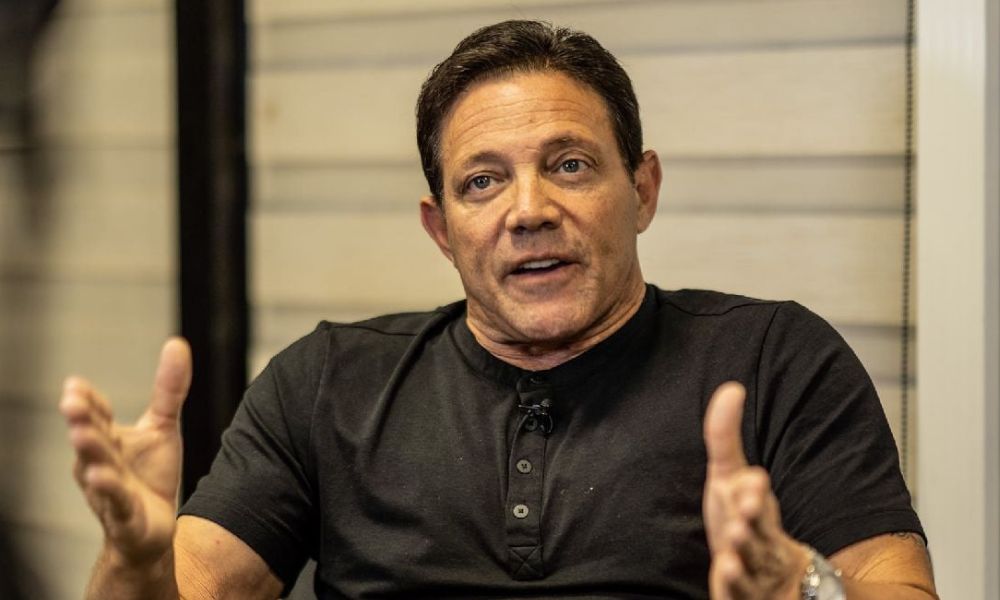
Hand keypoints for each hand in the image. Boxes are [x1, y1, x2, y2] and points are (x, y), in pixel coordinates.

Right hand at [60, 338, 191, 565]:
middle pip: (91, 438)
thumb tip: (177, 343)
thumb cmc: (150, 475)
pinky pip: (116, 502)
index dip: (87, 401)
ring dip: (90, 452)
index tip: (75, 384)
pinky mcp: (125, 516)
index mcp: (108, 440)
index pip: (96, 414)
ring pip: (99, 469)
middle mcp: (101, 462)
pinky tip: (102, 478)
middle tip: (71, 401)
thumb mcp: (163, 427)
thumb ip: (168, 389)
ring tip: (82, 434)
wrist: (154, 528)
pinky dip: (110, 490)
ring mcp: (110, 490)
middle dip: (81, 420)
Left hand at [702, 382, 809, 599]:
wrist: (774, 583)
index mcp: (760, 512)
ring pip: (754, 562)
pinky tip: (725, 572)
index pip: (759, 500)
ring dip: (745, 553)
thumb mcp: (729, 479)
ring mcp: (757, 571)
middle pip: (762, 531)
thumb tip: (730, 388)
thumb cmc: (747, 524)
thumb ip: (724, 437)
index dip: (754, 491)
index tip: (751, 478)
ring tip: (732, 545)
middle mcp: (762, 542)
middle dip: (755, 519)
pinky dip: (736, 585)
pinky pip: (742, 592)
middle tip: (746, 508)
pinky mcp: (747, 595)